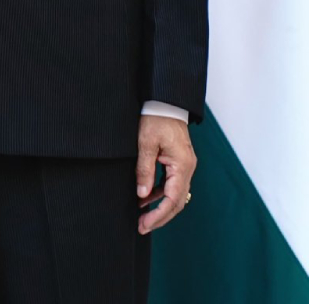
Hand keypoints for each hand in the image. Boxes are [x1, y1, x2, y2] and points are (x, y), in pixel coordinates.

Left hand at [135, 114, 195, 233]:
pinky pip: (171, 184)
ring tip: (140, 215)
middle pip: (177, 202)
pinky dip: (159, 193)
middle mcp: (187, 168)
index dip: (158, 215)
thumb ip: (144, 169)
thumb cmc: (155, 119)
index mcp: (182, 166)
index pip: (173, 200)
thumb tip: (142, 195)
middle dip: (159, 216)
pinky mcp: (178, 162)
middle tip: (141, 227)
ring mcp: (184, 166)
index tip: (144, 225)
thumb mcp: (145, 143)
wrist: (165, 102)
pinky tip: (145, 197)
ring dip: (159, 206)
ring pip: (174, 194)